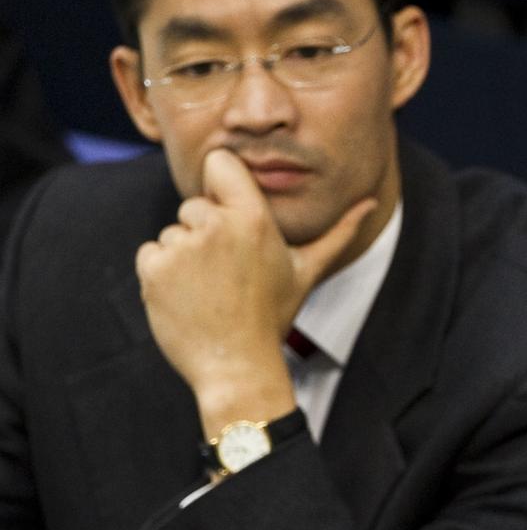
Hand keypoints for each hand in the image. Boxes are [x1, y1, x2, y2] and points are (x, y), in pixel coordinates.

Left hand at [137, 148, 375, 434]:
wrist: (237, 365)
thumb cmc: (273, 315)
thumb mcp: (308, 270)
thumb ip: (339, 232)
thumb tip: (372, 202)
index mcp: (254, 217)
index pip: (220, 163)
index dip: (221, 182)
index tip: (228, 207)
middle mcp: (216, 225)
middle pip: (195, 203)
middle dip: (205, 229)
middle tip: (226, 269)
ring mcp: (182, 246)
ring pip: (173, 232)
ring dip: (183, 255)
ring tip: (208, 288)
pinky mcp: (155, 269)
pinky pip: (151, 253)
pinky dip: (161, 272)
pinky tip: (186, 295)